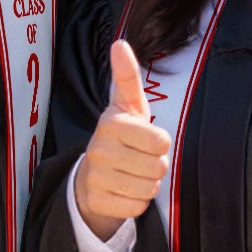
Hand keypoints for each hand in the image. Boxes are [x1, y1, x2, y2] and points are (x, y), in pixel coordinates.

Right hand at [74, 39, 170, 240]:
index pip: (161, 141)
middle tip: (139, 159)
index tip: (145, 138)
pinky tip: (123, 190)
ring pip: (149, 188)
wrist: (91, 175)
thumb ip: (127, 76)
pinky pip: (137, 207)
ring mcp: (96, 177)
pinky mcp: (97, 201)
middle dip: (155, 166)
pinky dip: (136, 202)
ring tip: (131, 173)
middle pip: (158, 167)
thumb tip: (120, 43)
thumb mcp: (127, 105)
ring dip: (147, 184)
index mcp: (111, 123)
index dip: (160, 143)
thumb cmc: (120, 136)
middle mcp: (99, 149)